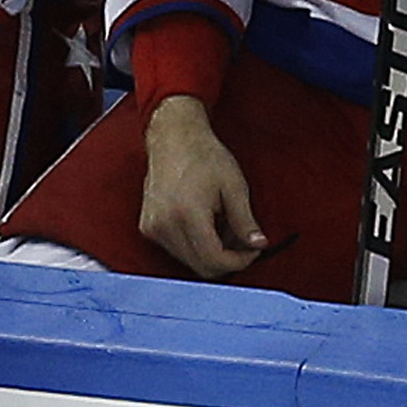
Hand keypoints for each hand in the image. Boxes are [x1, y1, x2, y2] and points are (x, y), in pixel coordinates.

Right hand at [139, 96, 267, 277]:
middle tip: (243, 242)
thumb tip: (259, 244)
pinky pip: (176, 250)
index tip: (253, 250)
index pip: (215, 260)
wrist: (173, 138)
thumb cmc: (203, 156)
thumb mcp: (234, 186)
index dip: (240, 261)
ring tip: (222, 226)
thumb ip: (245, 221)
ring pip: (189, 261)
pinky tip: (204, 224)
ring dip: (211, 253)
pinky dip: (195, 246)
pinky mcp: (148, 228)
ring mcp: (153, 228)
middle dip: (227, 260)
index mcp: (188, 214)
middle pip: (201, 267)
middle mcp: (165, 226)